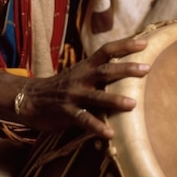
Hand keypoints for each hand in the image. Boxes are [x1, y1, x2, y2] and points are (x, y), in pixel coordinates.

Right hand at [19, 36, 149, 137]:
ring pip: (96, 96)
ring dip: (115, 100)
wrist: (30, 98)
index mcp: (86, 66)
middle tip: (146, 68)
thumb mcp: (80, 74)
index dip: (125, 45)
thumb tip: (128, 69)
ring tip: (133, 104)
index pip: (107, 50)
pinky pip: (83, 120)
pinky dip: (97, 127)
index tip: (144, 43)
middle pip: (105, 70)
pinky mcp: (66, 112)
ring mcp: (73, 95)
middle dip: (126, 69)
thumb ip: (99, 72)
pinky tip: (110, 134)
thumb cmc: (61, 87)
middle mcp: (81, 78)